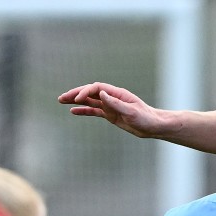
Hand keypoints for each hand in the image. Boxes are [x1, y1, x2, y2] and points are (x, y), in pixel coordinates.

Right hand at [57, 82, 173, 139]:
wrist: (154, 126)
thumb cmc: (146, 118)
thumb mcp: (132, 111)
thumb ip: (116, 103)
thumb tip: (101, 93)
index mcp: (117, 94)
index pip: (96, 88)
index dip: (85, 92)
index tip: (77, 100)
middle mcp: (112, 97)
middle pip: (90, 92)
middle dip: (75, 94)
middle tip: (61, 98)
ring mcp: (110, 106)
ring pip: (89, 101)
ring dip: (76, 101)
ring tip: (61, 101)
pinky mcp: (110, 114)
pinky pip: (94, 111)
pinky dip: (83, 110)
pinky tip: (73, 111)